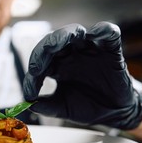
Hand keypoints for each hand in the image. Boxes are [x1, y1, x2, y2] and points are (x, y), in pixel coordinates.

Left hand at [23, 22, 141, 129]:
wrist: (113, 112)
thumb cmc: (86, 106)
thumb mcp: (63, 108)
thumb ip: (46, 106)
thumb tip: (28, 104)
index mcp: (56, 65)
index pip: (40, 61)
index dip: (33, 74)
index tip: (31, 92)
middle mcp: (70, 54)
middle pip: (53, 41)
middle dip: (43, 50)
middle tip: (36, 66)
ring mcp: (89, 49)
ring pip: (75, 32)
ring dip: (65, 34)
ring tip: (59, 42)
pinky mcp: (110, 50)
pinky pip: (109, 34)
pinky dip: (103, 30)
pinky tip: (96, 33)